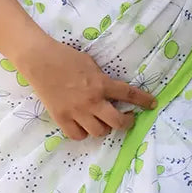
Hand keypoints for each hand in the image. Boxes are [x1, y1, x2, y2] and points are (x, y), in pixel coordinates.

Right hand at [26, 39, 157, 140]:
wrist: (39, 60)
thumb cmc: (65, 57)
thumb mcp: (91, 63)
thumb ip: (101, 78)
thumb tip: (110, 90)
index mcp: (101, 84)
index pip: (128, 94)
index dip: (143, 100)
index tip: (152, 104)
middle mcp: (91, 101)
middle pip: (117, 122)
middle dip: (127, 122)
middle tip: (127, 118)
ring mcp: (76, 112)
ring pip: (99, 132)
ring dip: (104, 128)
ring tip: (102, 121)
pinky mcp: (61, 118)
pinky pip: (78, 135)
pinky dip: (83, 133)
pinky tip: (84, 125)